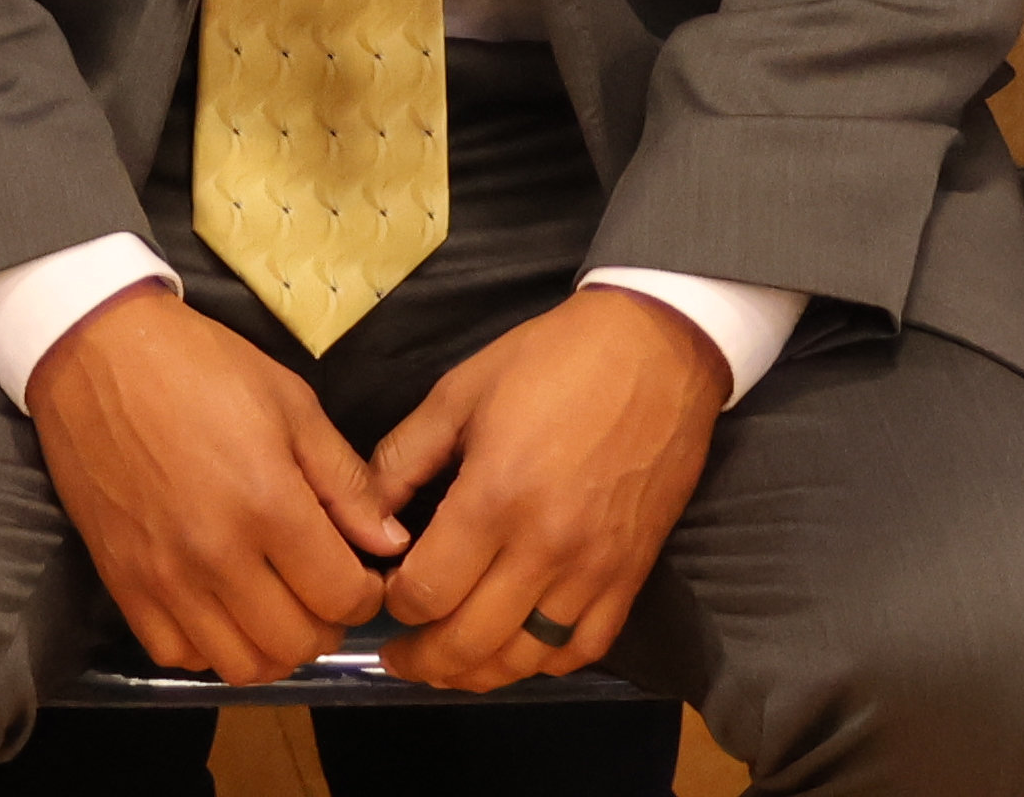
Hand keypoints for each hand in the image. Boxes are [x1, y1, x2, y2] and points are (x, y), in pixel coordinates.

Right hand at [29, 283, 411, 683]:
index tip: (361, 571)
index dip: (366, 592)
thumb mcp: (291, 403)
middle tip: (323, 589)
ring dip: (274, 647)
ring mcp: (164, 577)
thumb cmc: (200, 367)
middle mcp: (216, 554)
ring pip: (241, 665)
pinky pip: (178, 656)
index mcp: (267, 502)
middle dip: (327, 624)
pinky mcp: (122, 584)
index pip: (342, 596)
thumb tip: (389, 543)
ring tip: (278, 606)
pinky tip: (222, 608)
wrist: (96, 353)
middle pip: (296, 643)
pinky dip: (211, 647)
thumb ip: (346, 481)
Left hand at [364, 285, 724, 689]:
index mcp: (494, 497)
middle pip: (470, 641)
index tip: (385, 593)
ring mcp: (594, 569)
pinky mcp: (632, 574)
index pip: (427, 591)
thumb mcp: (458, 393)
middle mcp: (545, 547)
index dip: (395, 605)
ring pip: (526, 658)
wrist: (656, 350)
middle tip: (398, 654)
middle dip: (423, 659)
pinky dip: (544, 663)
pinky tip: (516, 650)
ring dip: (478, 673)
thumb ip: (403, 459)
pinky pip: (584, 648)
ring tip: (448, 664)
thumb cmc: (550, 361)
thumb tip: (366, 519)